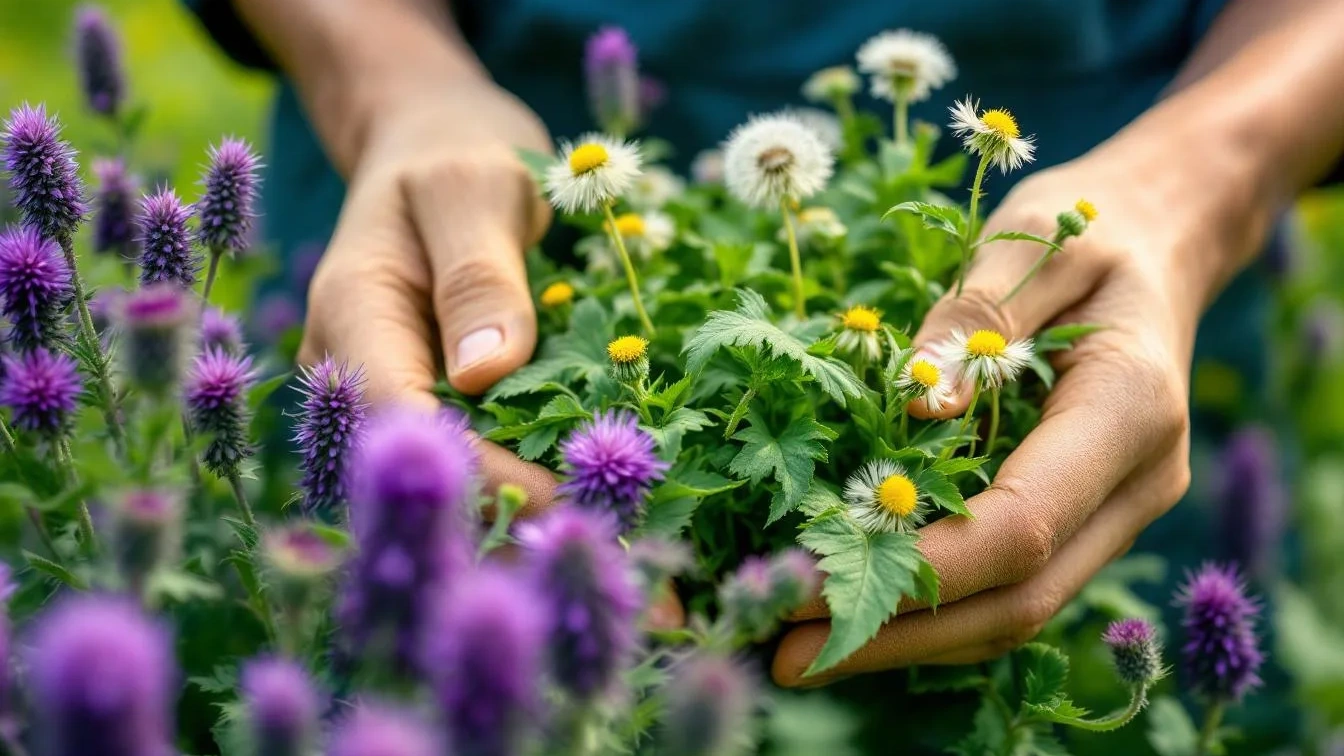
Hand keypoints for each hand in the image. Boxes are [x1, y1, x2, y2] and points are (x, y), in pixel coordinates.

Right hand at [297, 78, 557, 510]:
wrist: (430, 144)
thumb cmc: (457, 152)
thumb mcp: (478, 188)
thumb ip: (479, 276)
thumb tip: (485, 373)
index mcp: (354, 312)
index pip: (402, 416)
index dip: (476, 469)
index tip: (559, 498)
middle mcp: (353, 366)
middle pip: (420, 464)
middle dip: (502, 509)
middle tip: (597, 540)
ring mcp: (384, 389)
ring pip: (442, 475)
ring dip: (514, 511)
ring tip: (603, 540)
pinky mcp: (424, 399)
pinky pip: (465, 455)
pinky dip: (519, 482)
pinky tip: (584, 504)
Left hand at [771, 147, 1231, 685]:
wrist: (1161, 239)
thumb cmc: (1088, 224)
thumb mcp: (1030, 238)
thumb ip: (974, 317)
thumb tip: (918, 407)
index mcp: (1130, 409)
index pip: (1020, 528)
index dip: (912, 571)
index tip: (803, 585)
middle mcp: (1136, 482)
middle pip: (1016, 599)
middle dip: (895, 633)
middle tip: (777, 651)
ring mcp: (1116, 509)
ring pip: (1014, 608)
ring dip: (906, 637)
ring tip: (796, 644)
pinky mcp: (1084, 514)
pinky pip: (1008, 582)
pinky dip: (932, 604)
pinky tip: (854, 602)